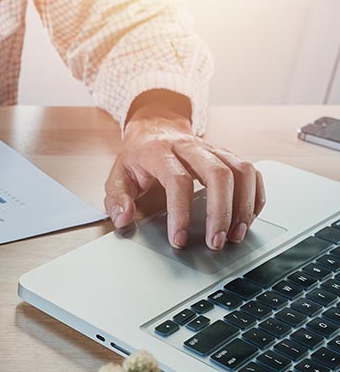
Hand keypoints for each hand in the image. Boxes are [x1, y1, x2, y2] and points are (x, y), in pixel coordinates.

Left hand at [104, 100, 264, 250]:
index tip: (179, 239)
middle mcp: (191, 147)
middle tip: (215, 242)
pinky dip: (254, 196)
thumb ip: (116, 198)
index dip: (180, 212)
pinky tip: (247, 218)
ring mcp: (213, 149)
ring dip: (243, 206)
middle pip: (218, 174)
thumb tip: (123, 219)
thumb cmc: (138, 157)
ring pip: (240, 171)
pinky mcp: (228, 155)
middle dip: (220, 212)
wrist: (155, 128)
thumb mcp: (117, 175)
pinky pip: (251, 172)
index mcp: (160, 152)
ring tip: (235, 234)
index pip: (177, 181)